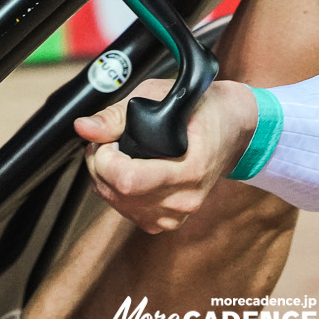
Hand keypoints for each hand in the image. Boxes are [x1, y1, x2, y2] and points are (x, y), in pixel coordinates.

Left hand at [75, 78, 260, 233]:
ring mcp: (178, 214)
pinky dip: (119, 193)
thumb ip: (118, 115)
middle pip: (118, 195)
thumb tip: (83, 127)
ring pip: (119, 206)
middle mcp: (184, 199)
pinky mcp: (169, 221)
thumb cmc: (202, 108)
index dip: (105, 160)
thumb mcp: (160, 96)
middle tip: (108, 142)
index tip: (107, 140)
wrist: (234, 127)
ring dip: (107, 180)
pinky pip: (129, 213)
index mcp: (189, 170)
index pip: (127, 181)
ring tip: (119, 154)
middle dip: (101, 167)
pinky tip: (128, 172)